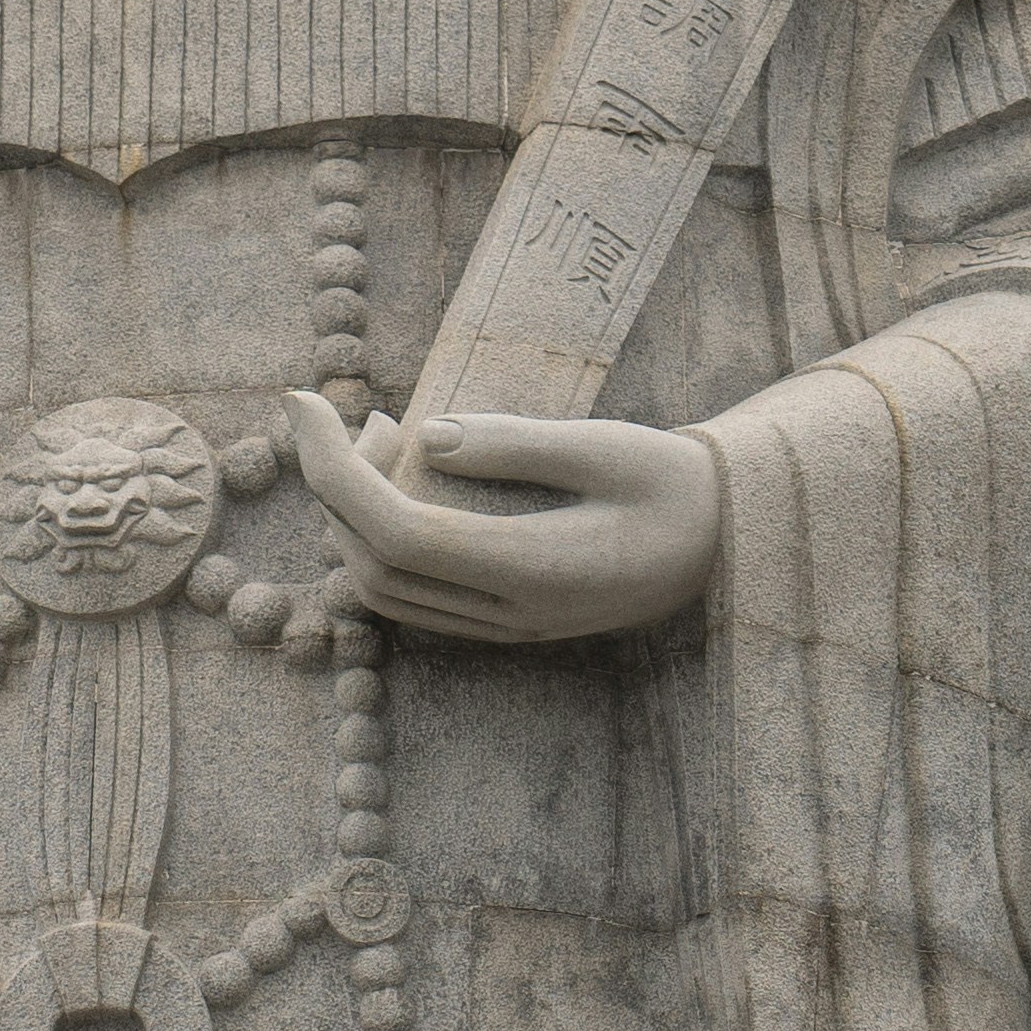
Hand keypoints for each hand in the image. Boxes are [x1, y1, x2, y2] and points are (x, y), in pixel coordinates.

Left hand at [284, 388, 722, 644]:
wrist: (729, 542)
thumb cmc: (676, 484)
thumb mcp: (607, 446)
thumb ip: (516, 443)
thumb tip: (426, 436)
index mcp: (533, 569)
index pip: (398, 532)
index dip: (332, 470)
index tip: (301, 402)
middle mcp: (510, 612)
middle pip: (375, 566)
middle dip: (337, 488)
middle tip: (359, 415)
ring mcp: (507, 628)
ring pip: (385, 592)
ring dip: (354, 517)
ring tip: (384, 440)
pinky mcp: (507, 623)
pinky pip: (413, 598)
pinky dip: (382, 541)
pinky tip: (408, 483)